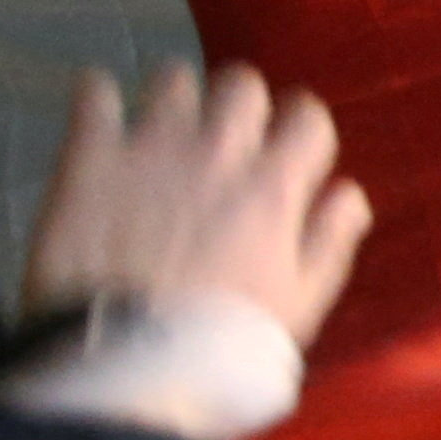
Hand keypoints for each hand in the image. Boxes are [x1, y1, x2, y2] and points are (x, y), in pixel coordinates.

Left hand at [25, 64, 371, 347]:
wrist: (124, 362)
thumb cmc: (221, 344)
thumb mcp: (300, 305)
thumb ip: (329, 241)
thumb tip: (349, 193)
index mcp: (274, 186)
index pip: (307, 115)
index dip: (300, 129)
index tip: (288, 150)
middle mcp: (218, 150)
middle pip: (242, 83)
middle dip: (238, 105)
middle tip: (224, 140)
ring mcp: (152, 146)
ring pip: (173, 77)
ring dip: (173, 98)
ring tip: (162, 129)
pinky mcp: (90, 155)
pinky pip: (93, 92)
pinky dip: (97, 96)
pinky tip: (99, 114)